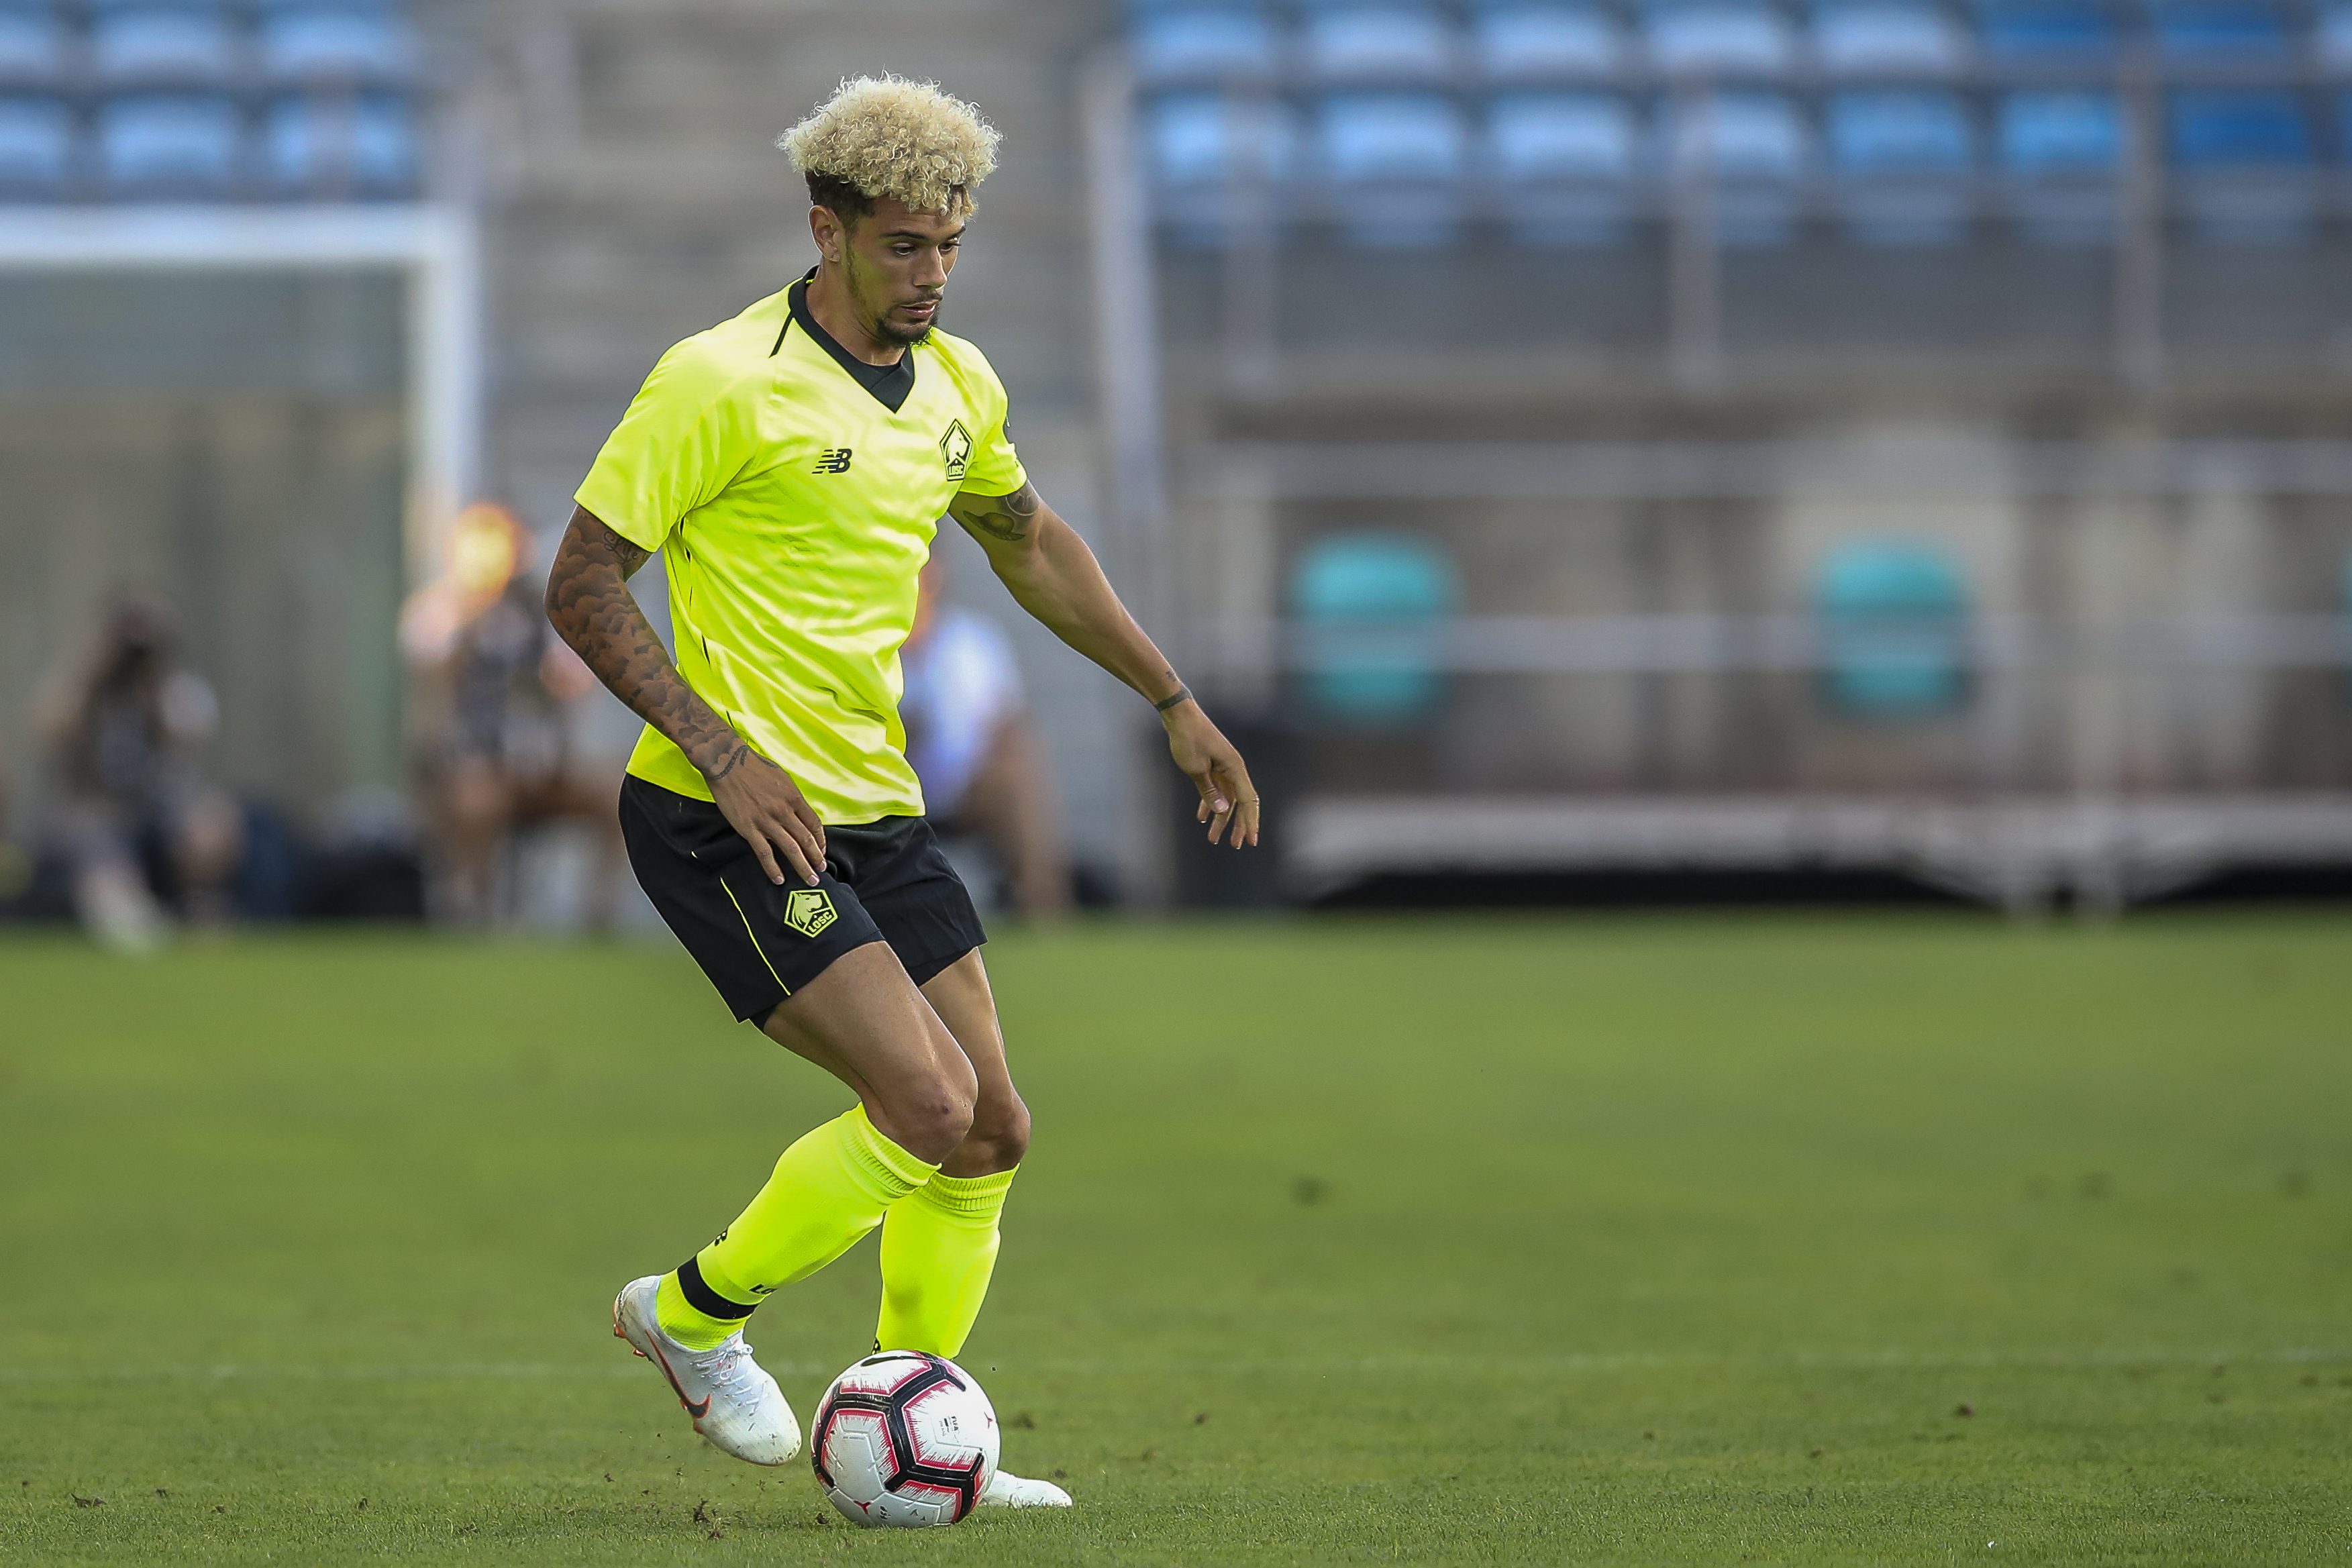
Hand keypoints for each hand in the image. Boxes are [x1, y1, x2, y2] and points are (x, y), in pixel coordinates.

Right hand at [706, 744, 827, 885]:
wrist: (728, 763)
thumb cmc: (754, 767)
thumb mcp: (782, 777)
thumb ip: (791, 796)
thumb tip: (799, 810)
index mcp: (794, 798)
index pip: (814, 824)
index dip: (821, 840)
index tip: (822, 850)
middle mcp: (784, 811)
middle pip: (806, 840)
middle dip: (816, 858)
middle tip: (822, 871)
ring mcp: (767, 822)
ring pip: (790, 849)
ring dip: (802, 867)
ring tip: (810, 880)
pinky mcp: (749, 829)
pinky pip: (764, 853)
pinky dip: (773, 868)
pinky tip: (778, 879)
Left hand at [1164, 704, 1259, 848]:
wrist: (1179, 715)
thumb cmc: (1188, 739)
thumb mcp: (1196, 769)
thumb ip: (1209, 791)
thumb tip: (1222, 811)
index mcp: (1235, 768)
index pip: (1248, 800)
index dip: (1250, 822)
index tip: (1250, 841)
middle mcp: (1232, 769)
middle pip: (1240, 802)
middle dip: (1237, 825)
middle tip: (1234, 845)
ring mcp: (1222, 767)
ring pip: (1226, 798)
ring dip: (1220, 818)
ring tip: (1213, 838)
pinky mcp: (1212, 765)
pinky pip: (1214, 789)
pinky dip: (1209, 803)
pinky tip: (1201, 816)